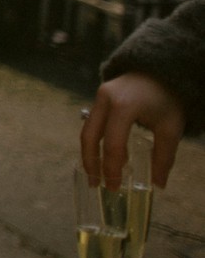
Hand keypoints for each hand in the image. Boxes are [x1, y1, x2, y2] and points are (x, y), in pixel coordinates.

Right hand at [81, 71, 186, 189]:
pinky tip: (99, 156)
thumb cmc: (167, 100)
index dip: (112, 167)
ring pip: (86, 130)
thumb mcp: (170, 129)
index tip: (114, 185)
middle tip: (95, 183)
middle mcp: (105, 100)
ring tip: (93, 174)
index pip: (113, 144)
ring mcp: (99, 97)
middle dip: (91, 163)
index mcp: (125, 107)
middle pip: (89, 137)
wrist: (160, 71)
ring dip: (88, 154)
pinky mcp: (98, 97)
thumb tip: (158, 185)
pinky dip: (93, 142)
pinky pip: (91, 123)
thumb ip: (164, 157)